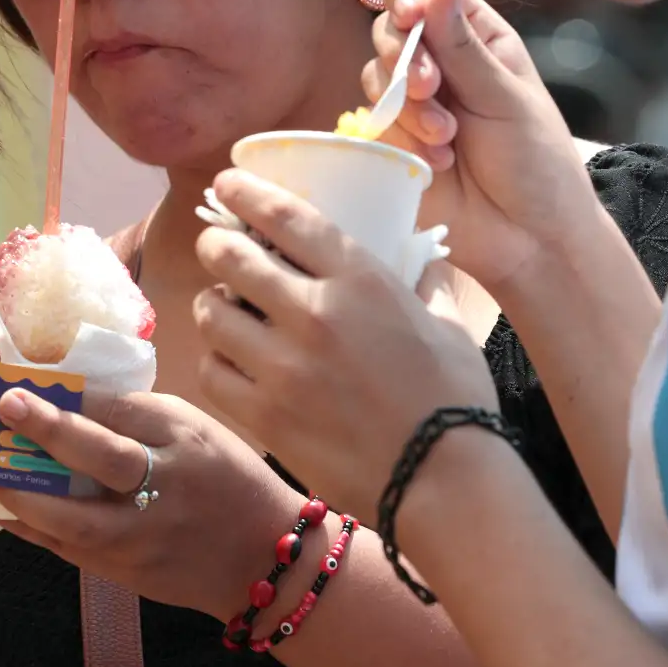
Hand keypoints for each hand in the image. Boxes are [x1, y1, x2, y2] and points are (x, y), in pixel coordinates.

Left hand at [0, 389, 301, 620]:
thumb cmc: (227, 479)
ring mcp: (145, 538)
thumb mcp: (196, 431)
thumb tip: (70, 399)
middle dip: (49, 431)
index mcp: (185, 441)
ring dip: (24, 492)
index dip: (71, 396)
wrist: (265, 559)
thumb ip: (139, 416)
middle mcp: (166, 488)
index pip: (123, 412)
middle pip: (103, 459)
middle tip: (4, 408)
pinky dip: (31, 529)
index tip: (25, 381)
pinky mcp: (127, 574)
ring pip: (75, 519)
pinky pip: (68, 551)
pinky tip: (2, 509)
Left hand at [192, 170, 496, 519]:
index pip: (284, 216)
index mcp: (360, 279)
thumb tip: (417, 252)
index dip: (245, 193)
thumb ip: (422, 278)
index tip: (226, 183)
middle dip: (218, 244)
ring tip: (227, 310)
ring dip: (215, 304)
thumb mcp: (446, 322)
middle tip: (220, 248)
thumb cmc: (455, 398)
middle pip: (230, 255)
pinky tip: (232, 361)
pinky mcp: (265, 415)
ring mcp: (283, 366)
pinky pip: (212, 371)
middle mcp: (313, 313)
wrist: (445, 482)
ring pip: (212, 312)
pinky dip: (216, 360)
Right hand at [365, 0, 605, 289]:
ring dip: (408, 106)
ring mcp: (412, 102)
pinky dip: (401, 139)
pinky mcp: (391, 142)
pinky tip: (436, 163)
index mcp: (476, 36)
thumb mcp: (507, 98)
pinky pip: (372, 122)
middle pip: (389, 26)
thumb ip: (464, 46)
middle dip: (405, 56)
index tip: (411, 16)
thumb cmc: (536, 163)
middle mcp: (440, 61)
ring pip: (375, 74)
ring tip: (447, 140)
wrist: (529, 240)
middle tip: (432, 90)